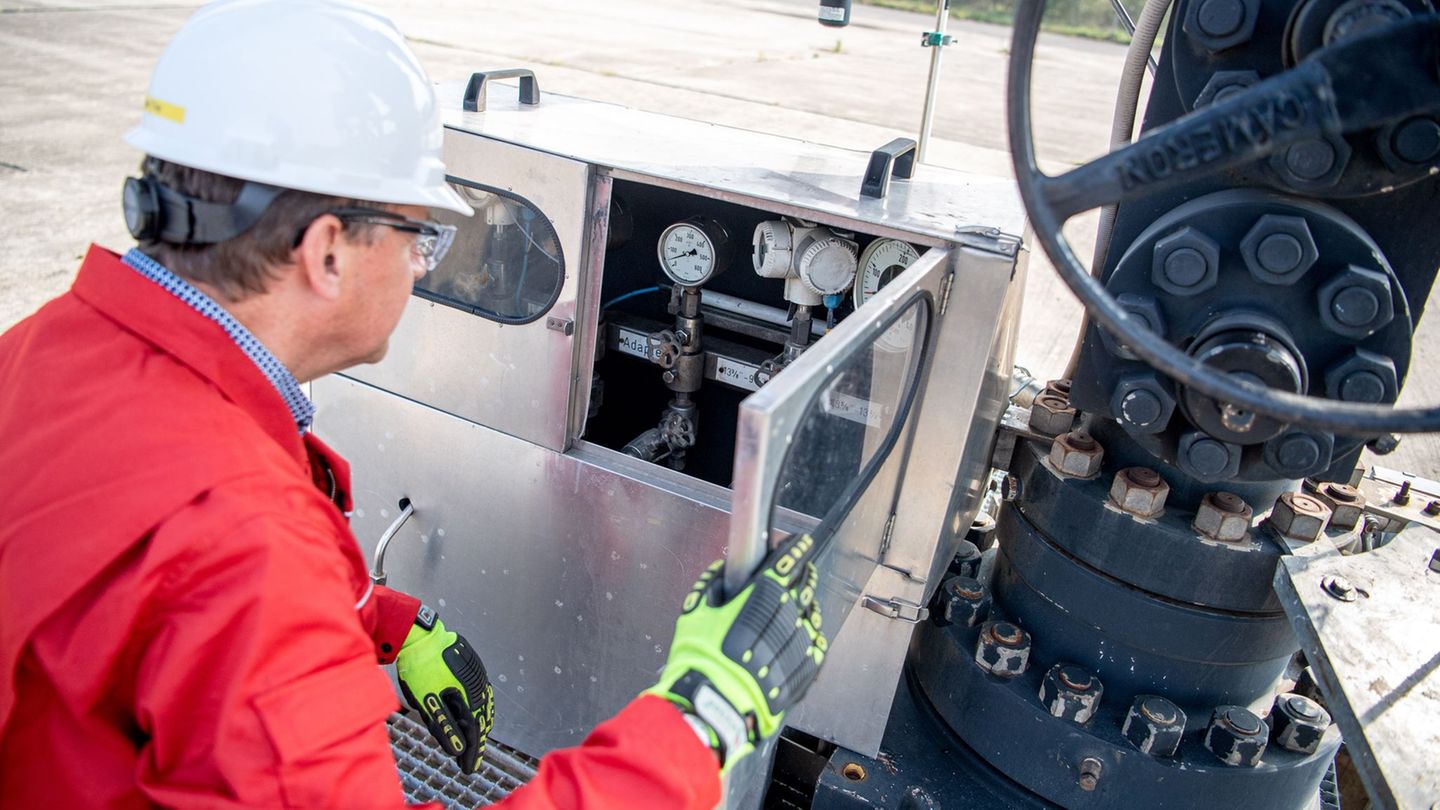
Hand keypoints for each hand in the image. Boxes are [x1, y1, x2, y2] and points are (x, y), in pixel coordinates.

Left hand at [396, 613, 494, 772]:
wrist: (420, 637)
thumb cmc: (420, 670)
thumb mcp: (428, 703)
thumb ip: (444, 727)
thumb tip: (457, 750)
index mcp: (470, 698)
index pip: (475, 733)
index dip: (472, 754)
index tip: (469, 770)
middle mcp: (480, 687)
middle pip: (482, 721)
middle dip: (475, 743)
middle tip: (467, 760)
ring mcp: (478, 676)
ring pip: (482, 707)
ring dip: (477, 726)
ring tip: (470, 742)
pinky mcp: (473, 668)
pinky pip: (479, 694)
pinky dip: (475, 710)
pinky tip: (468, 713)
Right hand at [646, 533, 827, 770]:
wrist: (715, 706)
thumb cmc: (701, 659)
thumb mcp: (695, 614)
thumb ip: (712, 585)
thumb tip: (723, 570)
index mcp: (762, 596)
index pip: (787, 562)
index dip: (794, 550)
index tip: (797, 543)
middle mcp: (787, 616)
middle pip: (803, 585)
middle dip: (802, 574)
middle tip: (800, 570)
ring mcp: (800, 643)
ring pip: (812, 614)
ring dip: (806, 605)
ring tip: (799, 604)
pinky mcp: (806, 670)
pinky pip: (816, 644)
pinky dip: (811, 634)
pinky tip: (803, 633)